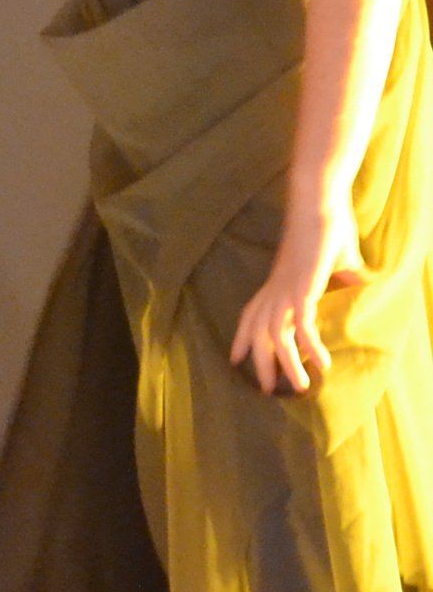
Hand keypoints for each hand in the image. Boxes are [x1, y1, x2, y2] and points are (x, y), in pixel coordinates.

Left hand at [233, 198, 365, 395]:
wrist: (320, 202)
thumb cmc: (326, 226)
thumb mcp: (334, 260)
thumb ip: (340, 276)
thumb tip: (356, 282)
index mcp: (278, 283)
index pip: (251, 315)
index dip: (242, 338)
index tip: (235, 361)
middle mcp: (276, 289)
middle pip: (258, 332)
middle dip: (260, 362)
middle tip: (266, 390)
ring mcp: (287, 289)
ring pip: (276, 335)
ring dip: (287, 364)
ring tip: (299, 389)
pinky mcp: (303, 287)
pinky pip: (301, 323)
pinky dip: (309, 345)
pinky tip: (322, 364)